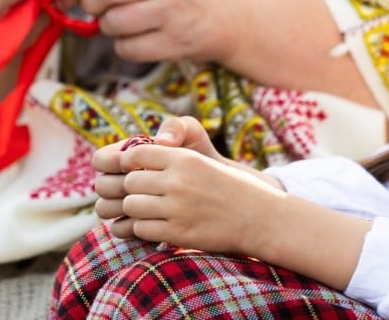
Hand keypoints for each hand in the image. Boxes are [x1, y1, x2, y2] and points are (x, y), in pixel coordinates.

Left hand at [61, 0, 256, 63]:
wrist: (243, 13)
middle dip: (91, 3)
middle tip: (99, 8)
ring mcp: (171, 13)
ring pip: (113, 23)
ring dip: (110, 27)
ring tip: (128, 22)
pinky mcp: (176, 43)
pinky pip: (128, 49)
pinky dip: (126, 47)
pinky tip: (143, 38)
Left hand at [94, 117, 244, 241]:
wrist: (259, 217)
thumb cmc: (230, 187)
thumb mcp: (203, 162)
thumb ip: (170, 159)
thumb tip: (130, 159)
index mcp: (185, 158)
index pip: (137, 153)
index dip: (129, 162)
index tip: (133, 169)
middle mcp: (178, 181)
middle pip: (130, 181)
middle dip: (131, 188)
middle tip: (140, 194)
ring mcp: (177, 208)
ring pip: (132, 205)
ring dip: (135, 209)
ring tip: (146, 211)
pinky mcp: (178, 233)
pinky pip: (141, 228)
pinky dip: (143, 228)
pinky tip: (155, 225)